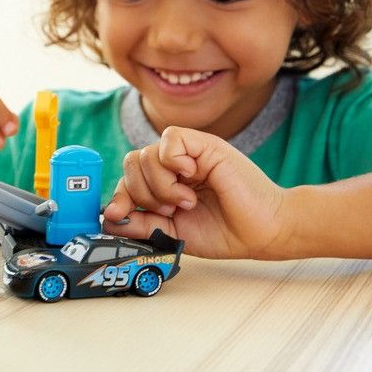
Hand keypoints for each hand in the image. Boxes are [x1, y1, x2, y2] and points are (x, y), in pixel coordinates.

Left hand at [103, 126, 291, 259]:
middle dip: (142, 193)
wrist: (263, 231)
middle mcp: (173, 166)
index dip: (119, 195)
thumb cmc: (225, 231)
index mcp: (165, 184)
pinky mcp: (205, 144)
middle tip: (171, 209)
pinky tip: (191, 177)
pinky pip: (170, 139)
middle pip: (132, 163)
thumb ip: (140, 223)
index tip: (117, 215)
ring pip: (147, 155)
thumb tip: (108, 218)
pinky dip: (173, 162)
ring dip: (161, 185)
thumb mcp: (171, 232)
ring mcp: (189, 154)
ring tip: (187, 201)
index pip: (128, 178)